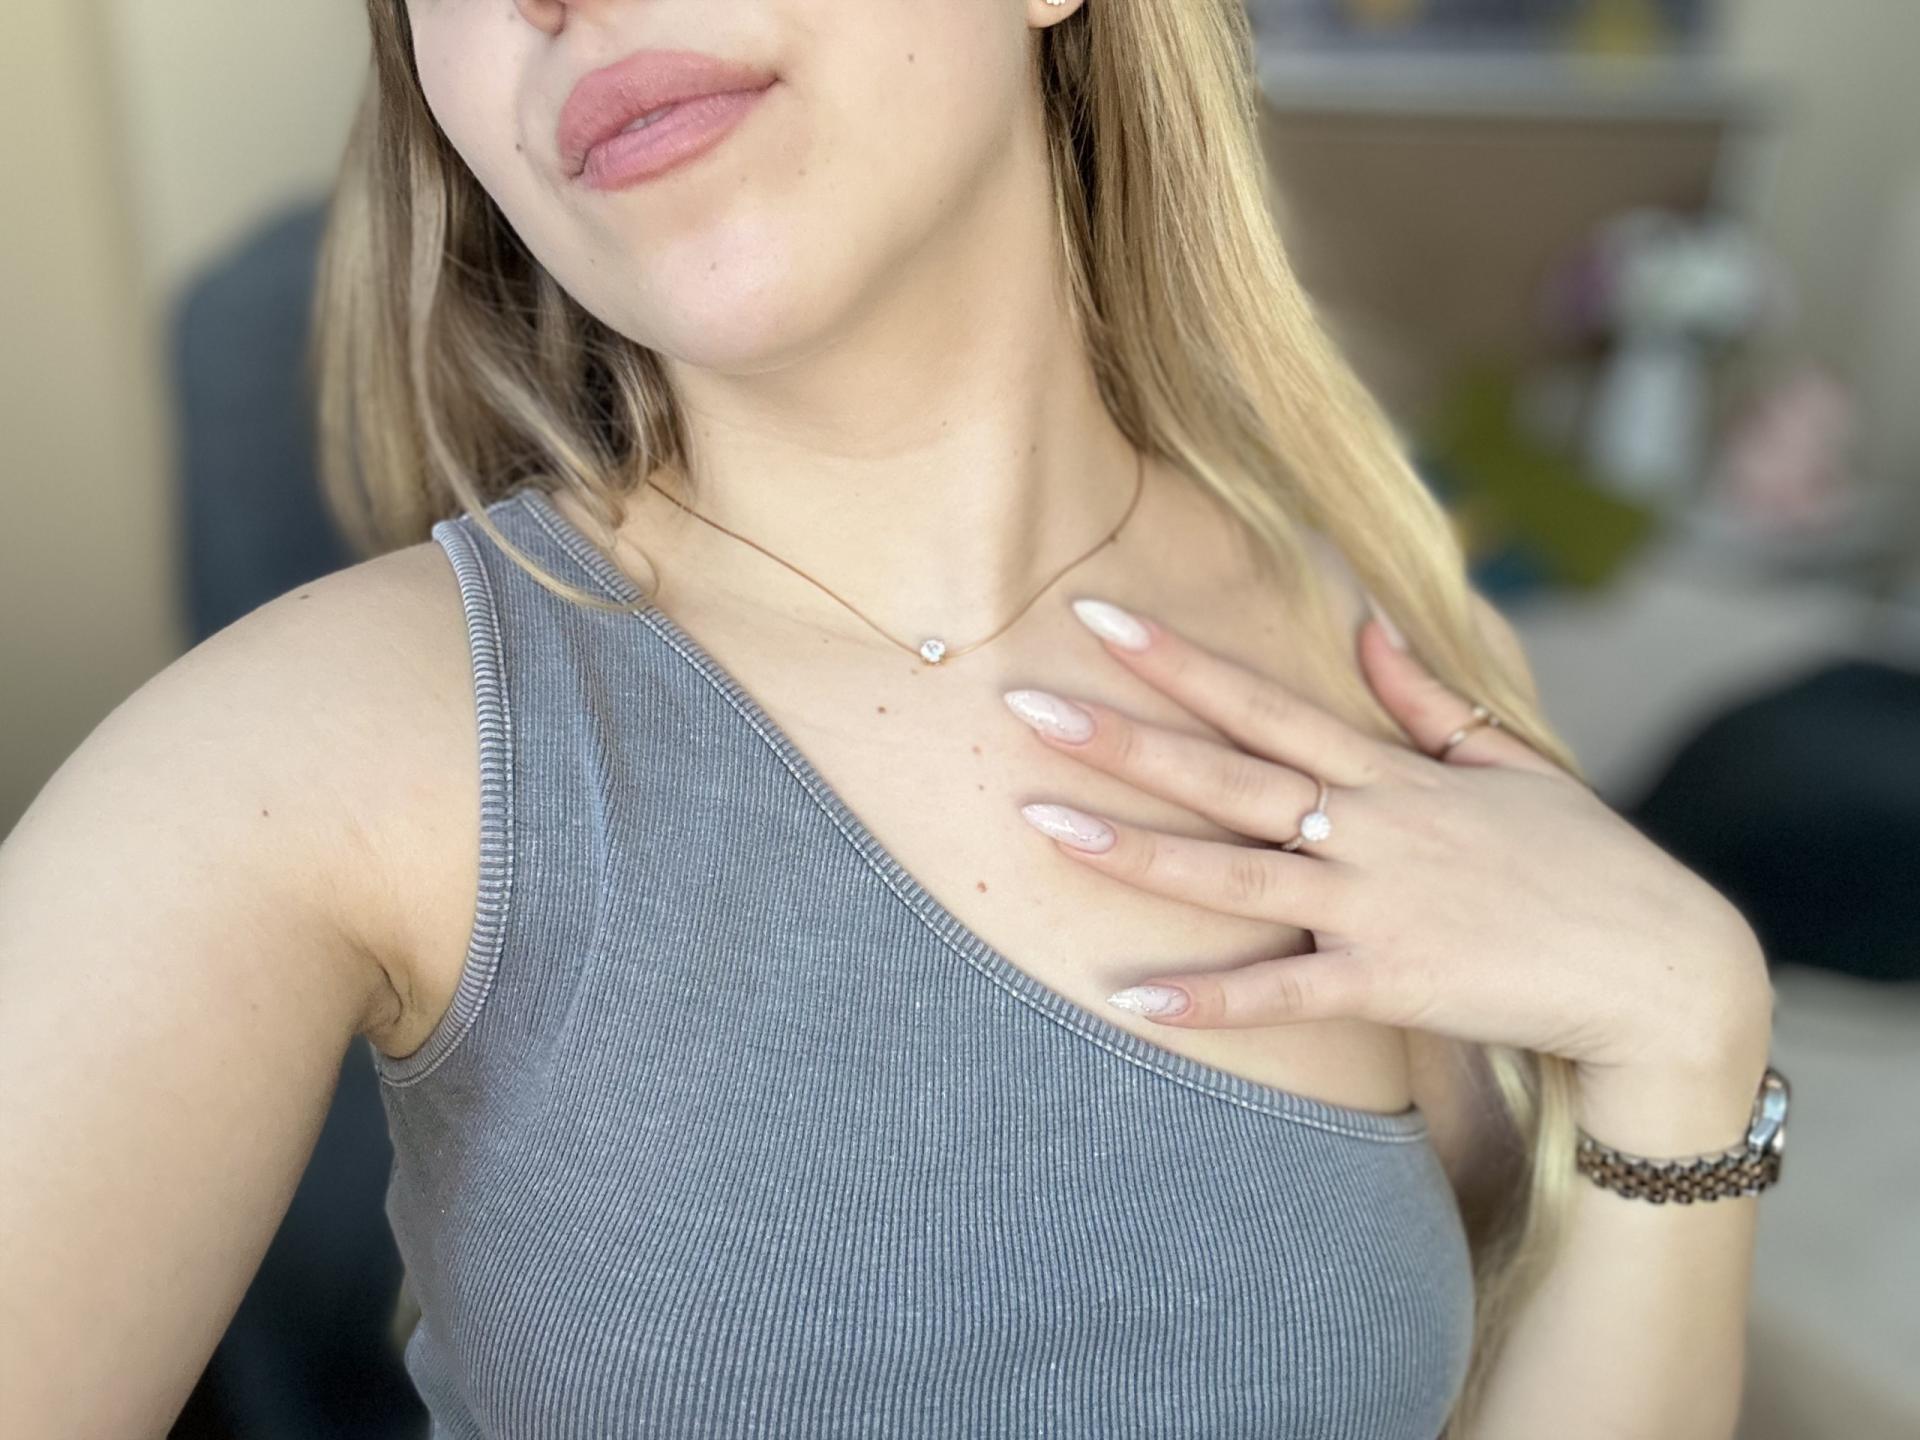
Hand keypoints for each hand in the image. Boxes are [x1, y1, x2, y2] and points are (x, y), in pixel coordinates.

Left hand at [1001, 595, 1772, 1088]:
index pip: (1264, 700)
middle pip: (1223, 773)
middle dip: (1120, 738)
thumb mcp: (1510, 762)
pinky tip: (1128, 998)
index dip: (1177, 659)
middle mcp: (1368, 828)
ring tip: (1039, 825)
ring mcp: (1374, 906)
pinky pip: (1282, 995)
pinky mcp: (1390, 985)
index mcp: (1390, 772)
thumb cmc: (1585, 864)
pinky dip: (1207, 1001)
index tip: (1096, 616)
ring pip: (1232, 873)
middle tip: (1022, 706)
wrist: (1660, 968)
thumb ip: (1428, 698)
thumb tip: (1365, 625)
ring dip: (1132, 851)